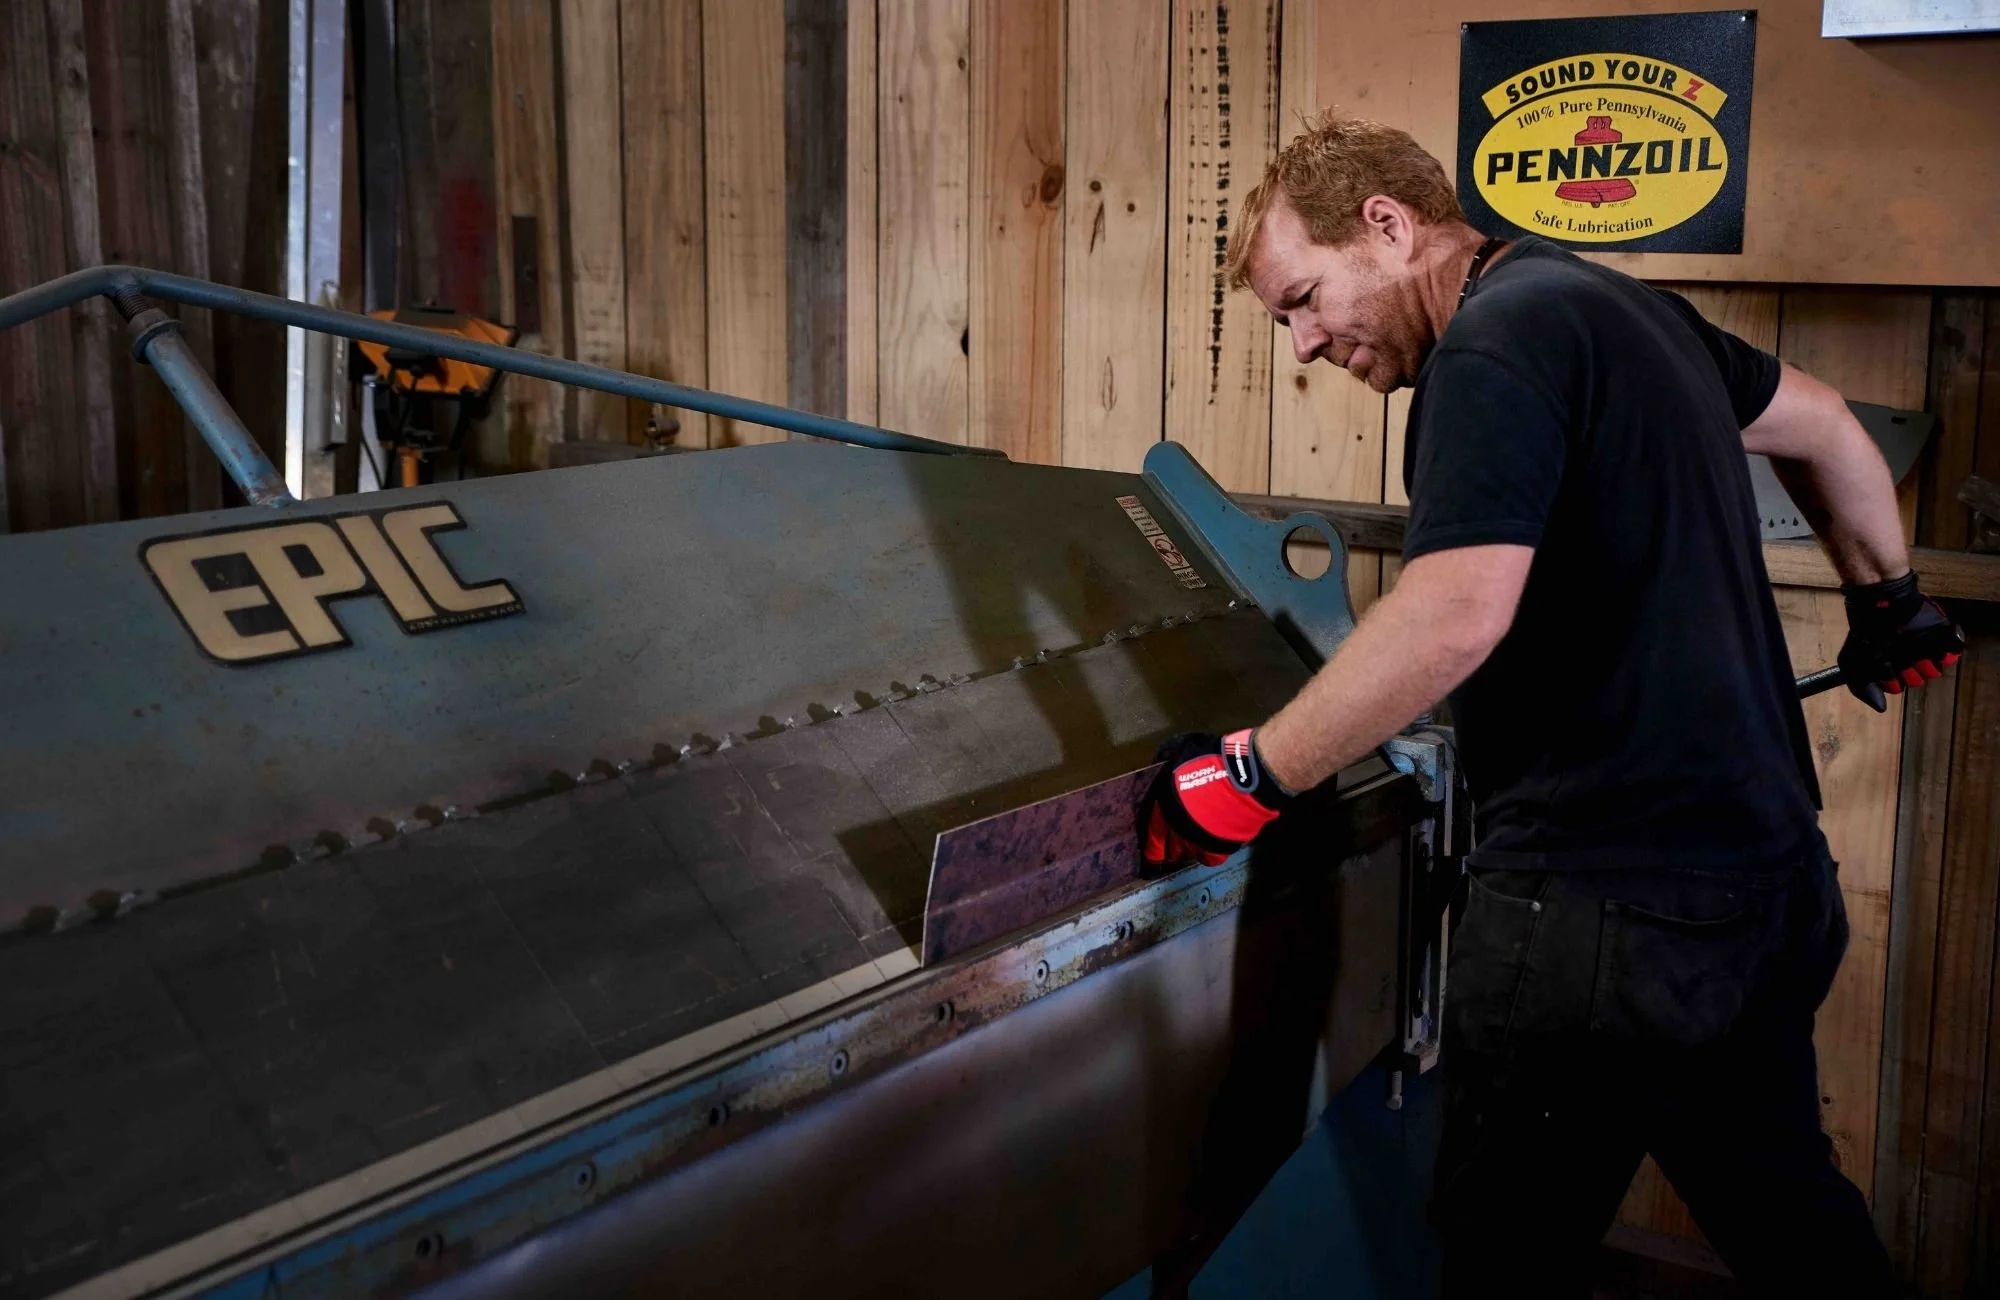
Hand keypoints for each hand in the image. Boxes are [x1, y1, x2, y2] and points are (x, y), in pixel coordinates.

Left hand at [1139, 730, 1294, 871]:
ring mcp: (1199, 841)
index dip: (1152, 847)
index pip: (1153, 834)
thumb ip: (1170, 761)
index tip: (1152, 855)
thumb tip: (1164, 757)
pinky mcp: (1221, 847)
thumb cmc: (1211, 761)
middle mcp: (1178, 829)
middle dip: (1172, 848)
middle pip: (1171, 848)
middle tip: (1175, 849)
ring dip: (1190, 850)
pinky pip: (1211, 859)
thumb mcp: (1182, 753)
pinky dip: (1210, 854)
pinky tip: (1212, 848)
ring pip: (1190, 854)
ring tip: (1195, 846)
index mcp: (1165, 808)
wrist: (1242, 777)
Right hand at [1837, 571, 1964, 712]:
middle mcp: (1908, 658)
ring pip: (1933, 671)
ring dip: (1924, 664)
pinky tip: (1934, 649)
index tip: (1887, 672)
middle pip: (1916, 681)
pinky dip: (1946, 653)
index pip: (1897, 686)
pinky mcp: (1942, 637)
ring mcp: (1926, 648)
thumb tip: (1882, 708)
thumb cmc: (1865, 635)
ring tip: (1914, 651)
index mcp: (1889, 664)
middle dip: (1908, 673)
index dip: (1892, 681)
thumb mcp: (1851, 664)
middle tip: (1899, 660)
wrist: (1882, 606)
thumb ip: (1861, 689)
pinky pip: (1952, 653)